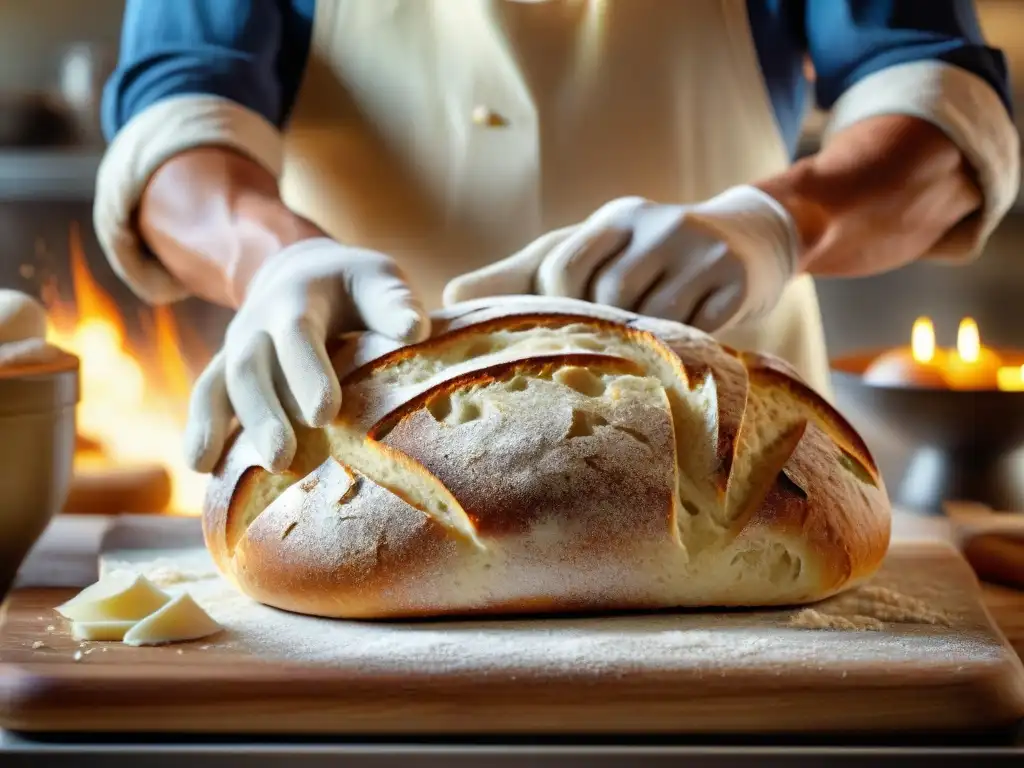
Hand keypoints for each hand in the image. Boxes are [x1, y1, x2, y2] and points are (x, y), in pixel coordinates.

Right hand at [184, 238, 428, 472]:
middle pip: (250, 366)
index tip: (325, 413)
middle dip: (265, 413)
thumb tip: (414, 330)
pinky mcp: (226, 369)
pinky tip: (201, 467)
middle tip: (283, 457)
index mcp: (298, 297)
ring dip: (232, 428)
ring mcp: (236, 346)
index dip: (308, 372)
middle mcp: (257, 322)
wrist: (300, 270)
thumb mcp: (377, 278)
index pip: (297, 334)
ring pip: (222, 385)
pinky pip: (206, 396)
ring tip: (253, 470)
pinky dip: (201, 429)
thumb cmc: (353, 285)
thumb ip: (394, 302)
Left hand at [443, 186, 799, 332]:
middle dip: (603, 328)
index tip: (572, 324)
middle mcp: (657, 224)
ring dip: (642, 341)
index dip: (557, 305)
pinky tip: (681, 347)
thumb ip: (522, 277)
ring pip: (650, 317)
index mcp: (613, 218)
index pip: (561, 266)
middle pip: (606, 296)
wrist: (747, 241)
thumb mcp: (588, 256)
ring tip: (645, 348)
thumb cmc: (644, 259)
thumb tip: (447, 299)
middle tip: (611, 347)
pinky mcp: (735, 281)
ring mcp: (700, 250)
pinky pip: (695, 330)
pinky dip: (681, 346)